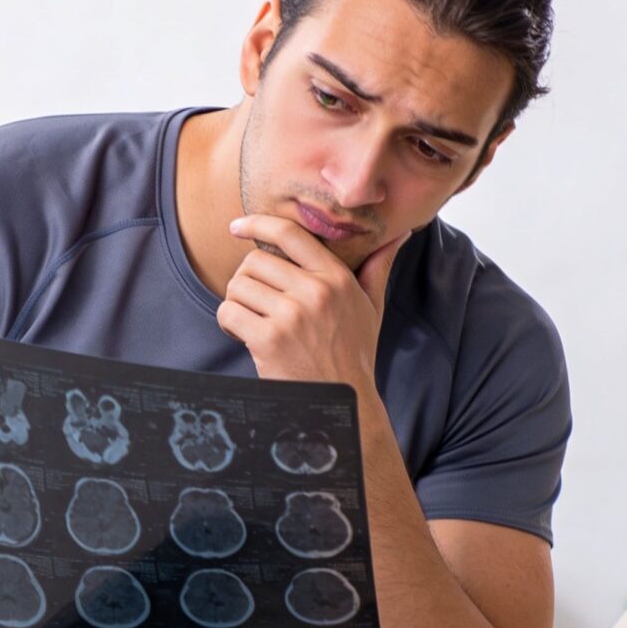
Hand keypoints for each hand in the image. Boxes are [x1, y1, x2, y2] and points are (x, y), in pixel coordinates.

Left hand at [217, 214, 410, 390]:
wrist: (343, 403)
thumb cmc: (354, 354)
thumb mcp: (371, 308)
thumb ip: (377, 268)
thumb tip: (399, 235)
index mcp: (336, 278)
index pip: (290, 234)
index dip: (257, 223)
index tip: (238, 226)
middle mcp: (314, 292)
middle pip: (254, 261)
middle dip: (246, 279)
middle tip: (256, 301)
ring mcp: (291, 316)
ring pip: (237, 286)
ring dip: (237, 302)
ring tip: (252, 320)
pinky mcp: (269, 339)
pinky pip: (229, 312)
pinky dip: (228, 323)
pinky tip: (243, 335)